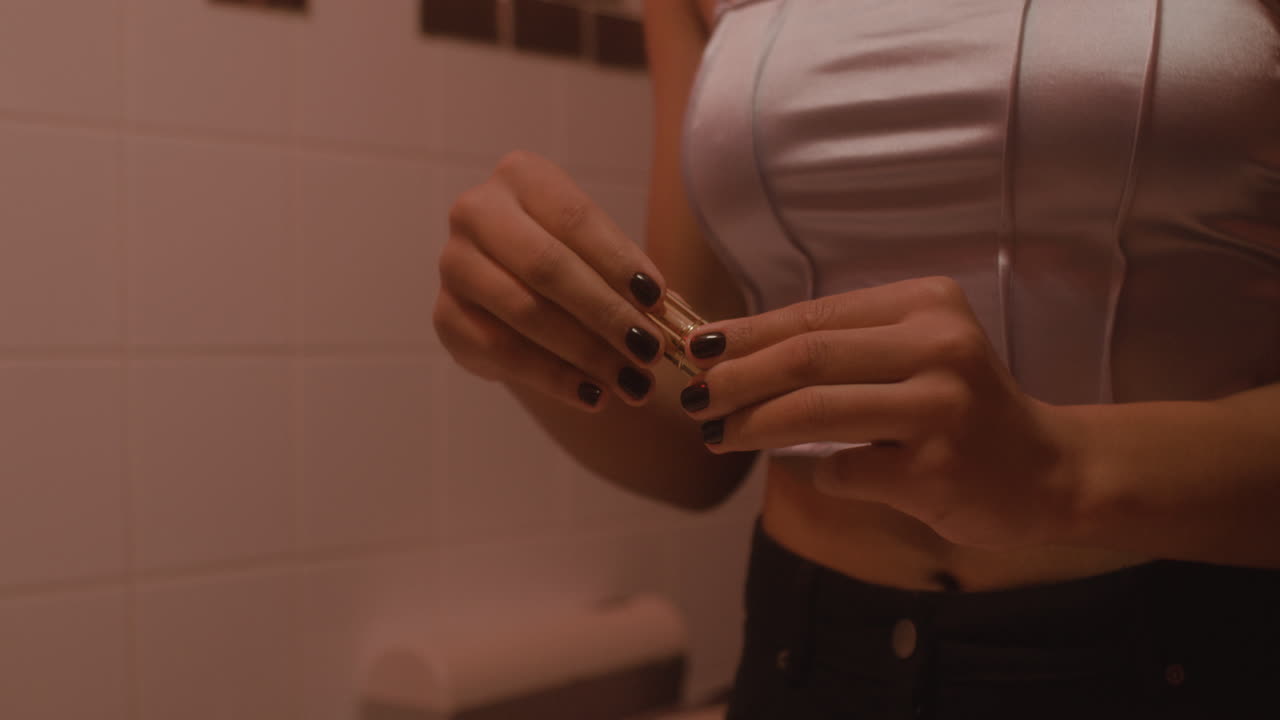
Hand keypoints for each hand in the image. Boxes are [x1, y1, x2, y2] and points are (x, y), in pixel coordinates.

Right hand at [434, 151, 668, 409]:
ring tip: (632, 381)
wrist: (514, 299)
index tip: (658, 301)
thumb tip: (671, 316)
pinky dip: (554, 378)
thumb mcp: (600, 256)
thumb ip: (629, 278)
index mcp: (521, 177)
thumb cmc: (571, 264)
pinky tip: (594, 395)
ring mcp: (454, 264)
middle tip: (650, 350)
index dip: (619, 262)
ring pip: (525, 311)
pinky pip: (502, 351)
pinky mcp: (445, 316)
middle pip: (546, 266)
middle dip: (605, 313)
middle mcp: (477, 212)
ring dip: (586, 352)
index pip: (576, 219)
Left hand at [679, 276, 1077, 547]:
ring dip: (751, 425)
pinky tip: (811, 473)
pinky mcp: (936, 469)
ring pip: (814, 411)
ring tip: (717, 434)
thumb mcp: (915, 353)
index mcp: (927, 303)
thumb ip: (843, 348)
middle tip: (694, 398)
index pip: (814, 314)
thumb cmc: (962, 408)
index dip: (746, 333)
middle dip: (735, 378)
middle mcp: (939, 345)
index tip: (696, 349)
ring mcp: (941, 408)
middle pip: (806, 357)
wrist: (1046, 472)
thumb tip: (733, 353)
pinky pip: (844, 470)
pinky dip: (816, 472)